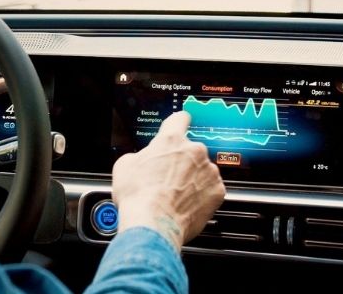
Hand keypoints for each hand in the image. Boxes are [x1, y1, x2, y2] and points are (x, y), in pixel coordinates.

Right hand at [112, 111, 225, 250]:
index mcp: (171, 140)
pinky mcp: (218, 191)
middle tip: (167, 178)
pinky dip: (202, 195)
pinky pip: (211, 189)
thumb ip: (140, 155)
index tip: (180, 125)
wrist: (154, 223)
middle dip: (181, 162)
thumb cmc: (138, 195)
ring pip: (202, 170)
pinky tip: (186, 204)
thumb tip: (144, 160)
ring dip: (192, 179)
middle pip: (191, 150)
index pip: (180, 119)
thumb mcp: (125, 166)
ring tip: (176, 195)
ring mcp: (209, 171)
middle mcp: (194, 151)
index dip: (178, 123)